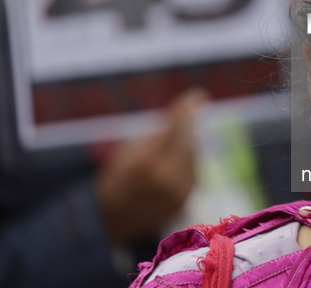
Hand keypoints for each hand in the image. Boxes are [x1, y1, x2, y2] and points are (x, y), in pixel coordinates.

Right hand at [94, 90, 207, 245]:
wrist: (110, 219)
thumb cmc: (116, 178)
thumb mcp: (128, 151)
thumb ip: (155, 135)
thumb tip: (182, 114)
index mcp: (146, 161)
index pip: (174, 129)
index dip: (186, 111)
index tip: (197, 95)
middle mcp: (166, 177)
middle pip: (189, 142)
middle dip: (192, 123)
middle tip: (196, 105)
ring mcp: (177, 192)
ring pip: (194, 157)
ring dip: (191, 142)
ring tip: (186, 131)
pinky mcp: (184, 200)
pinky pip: (194, 173)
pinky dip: (191, 160)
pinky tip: (185, 153)